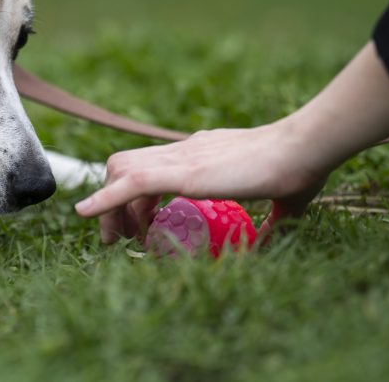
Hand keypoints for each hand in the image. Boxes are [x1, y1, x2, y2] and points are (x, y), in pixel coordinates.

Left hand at [74, 41, 388, 243]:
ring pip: (121, 171)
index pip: (153, 166)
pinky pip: (130, 182)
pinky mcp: (181, 171)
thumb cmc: (298, 168)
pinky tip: (85, 213)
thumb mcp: (280, 200)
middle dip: (116, 202)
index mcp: (201, 153)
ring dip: (109, 206)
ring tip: (115, 239)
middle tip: (125, 239)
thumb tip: (266, 241)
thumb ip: (271, 220)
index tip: (144, 227)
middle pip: (126, 166)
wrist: (302, 147)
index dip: (138, 196)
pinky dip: (103, 198)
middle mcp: (182, 150)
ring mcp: (179, 157)